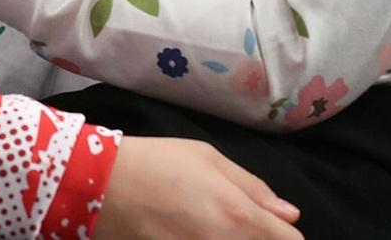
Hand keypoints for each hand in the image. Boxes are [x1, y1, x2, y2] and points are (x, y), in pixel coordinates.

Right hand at [99, 137, 302, 239]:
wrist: (100, 187)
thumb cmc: (156, 164)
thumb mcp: (208, 159)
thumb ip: (253, 189)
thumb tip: (290, 216)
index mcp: (238, 216)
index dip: (285, 234)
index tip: (275, 228)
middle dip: (259, 239)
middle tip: (239, 224)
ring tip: (206, 224)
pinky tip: (191, 233)